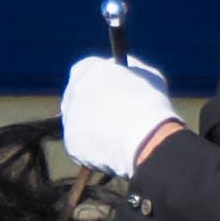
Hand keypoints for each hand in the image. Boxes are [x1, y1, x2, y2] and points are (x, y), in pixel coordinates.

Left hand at [59, 53, 177, 174]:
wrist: (145, 138)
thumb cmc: (149, 103)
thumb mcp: (146, 75)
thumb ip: (130, 70)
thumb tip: (126, 69)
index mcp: (87, 70)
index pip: (85, 70)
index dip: (99, 80)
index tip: (110, 89)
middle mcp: (72, 93)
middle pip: (78, 98)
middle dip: (91, 106)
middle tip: (111, 116)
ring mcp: (69, 120)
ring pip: (80, 125)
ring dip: (94, 129)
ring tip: (120, 137)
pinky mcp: (72, 145)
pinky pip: (83, 147)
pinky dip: (95, 151)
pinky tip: (113, 151)